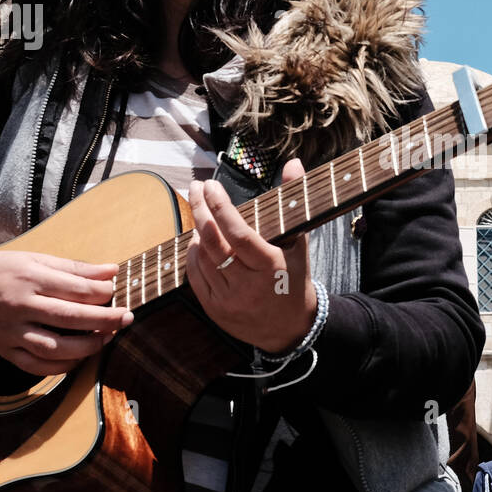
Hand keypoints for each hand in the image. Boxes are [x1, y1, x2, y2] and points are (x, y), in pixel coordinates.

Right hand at [0, 247, 132, 375]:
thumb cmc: (4, 271)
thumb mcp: (36, 260)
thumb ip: (75, 268)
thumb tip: (112, 271)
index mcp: (30, 279)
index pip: (74, 289)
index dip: (102, 293)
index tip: (117, 292)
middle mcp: (19, 307)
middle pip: (68, 318)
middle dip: (103, 320)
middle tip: (127, 318)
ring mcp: (11, 332)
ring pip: (53, 347)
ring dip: (85, 347)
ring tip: (107, 338)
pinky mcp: (5, 350)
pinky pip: (35, 366)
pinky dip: (60, 367)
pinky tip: (79, 359)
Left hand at [185, 158, 317, 352]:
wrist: (290, 328)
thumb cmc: (295, 278)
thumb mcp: (299, 241)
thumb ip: (293, 200)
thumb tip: (294, 163)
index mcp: (271, 266)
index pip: (239, 233)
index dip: (220, 207)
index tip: (210, 186)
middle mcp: (248, 285)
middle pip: (214, 242)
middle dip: (200, 209)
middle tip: (195, 188)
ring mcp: (229, 299)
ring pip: (202, 258)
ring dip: (196, 231)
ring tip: (199, 211)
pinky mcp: (216, 310)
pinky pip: (195, 276)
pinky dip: (192, 255)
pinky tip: (196, 240)